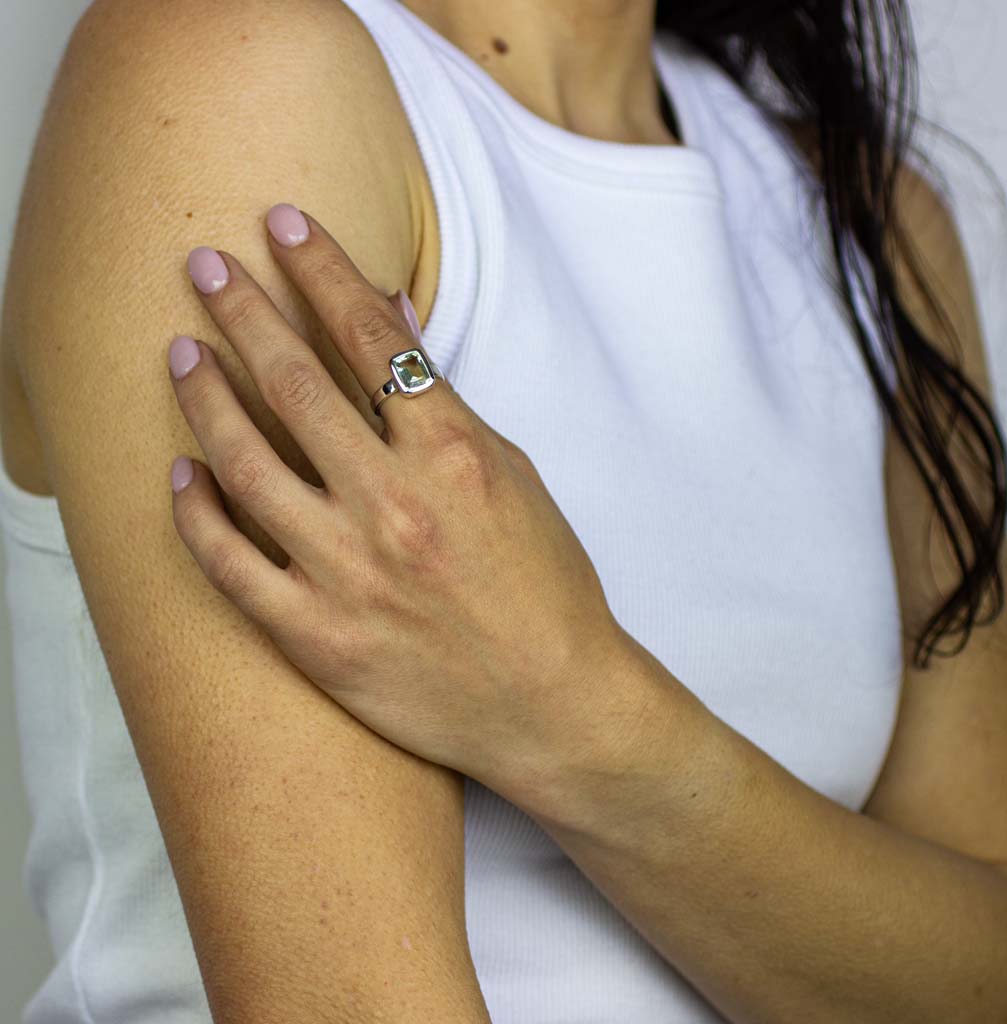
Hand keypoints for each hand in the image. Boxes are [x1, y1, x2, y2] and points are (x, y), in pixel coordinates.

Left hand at [167, 203, 631, 795]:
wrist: (552, 702)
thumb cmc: (546, 585)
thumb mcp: (511, 474)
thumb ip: (443, 403)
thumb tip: (390, 325)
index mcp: (452, 454)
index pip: (369, 335)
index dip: (320, 267)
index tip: (281, 225)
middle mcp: (394, 504)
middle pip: (294, 383)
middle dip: (241, 310)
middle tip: (201, 265)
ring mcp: (348, 573)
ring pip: (246, 465)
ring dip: (204, 398)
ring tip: (179, 354)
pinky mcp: (317, 637)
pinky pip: (231, 566)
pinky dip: (195, 515)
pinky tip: (180, 475)